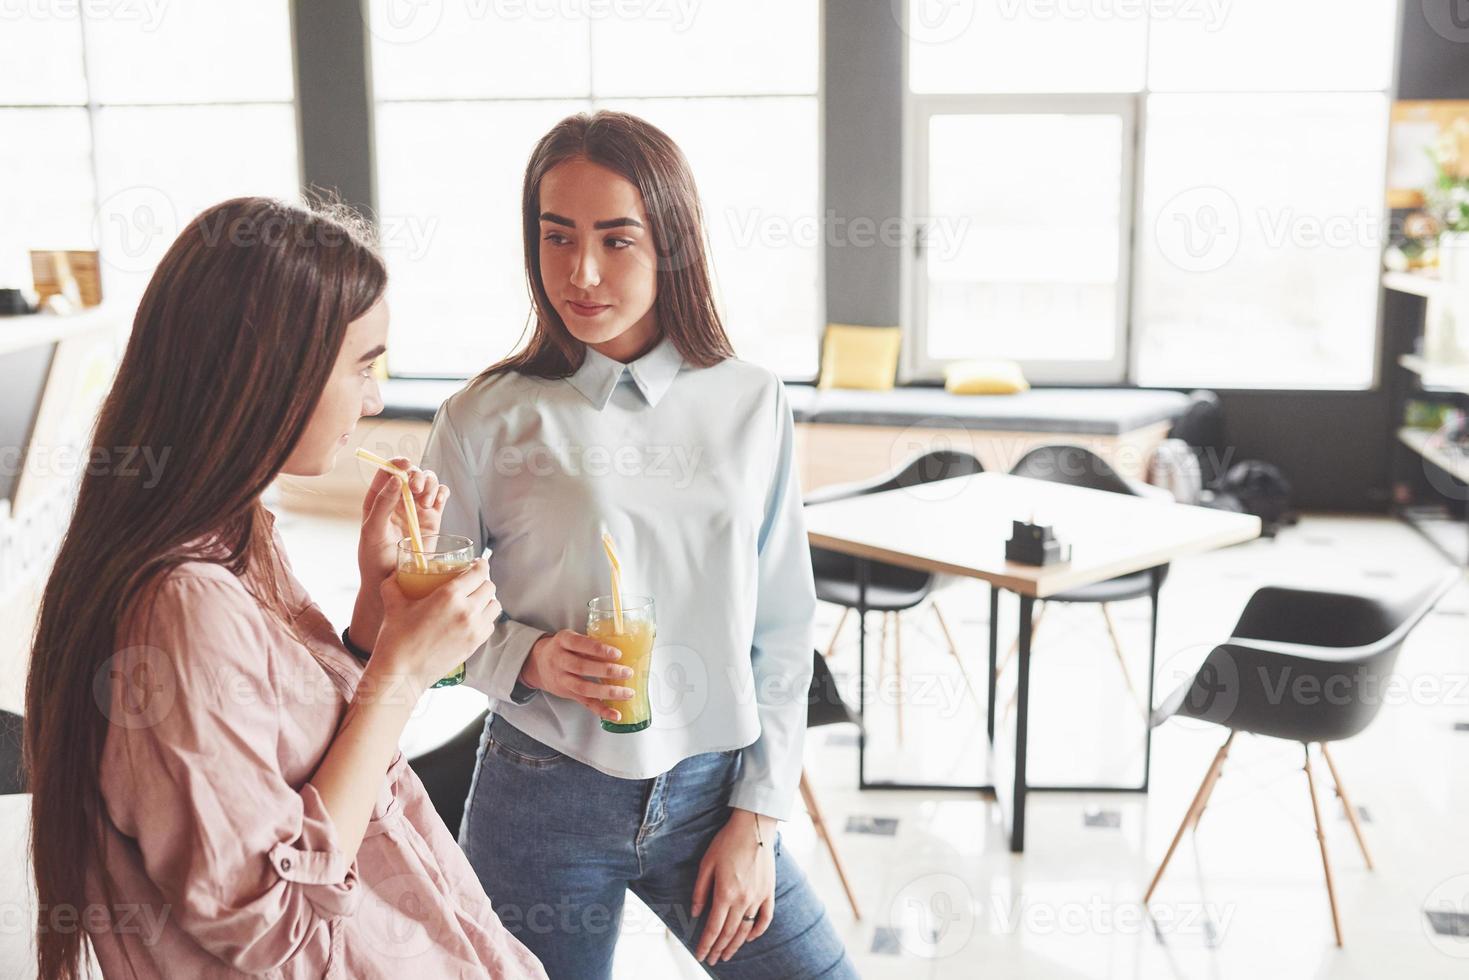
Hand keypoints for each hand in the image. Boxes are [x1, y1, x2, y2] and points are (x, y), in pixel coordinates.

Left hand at [359, 457, 448, 588]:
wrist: (394, 582)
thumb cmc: (375, 559)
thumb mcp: (372, 531)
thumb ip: (382, 504)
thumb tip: (395, 479)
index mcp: (379, 499)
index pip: (388, 472)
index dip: (397, 463)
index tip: (405, 463)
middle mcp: (398, 500)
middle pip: (412, 474)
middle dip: (416, 475)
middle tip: (416, 488)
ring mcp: (417, 508)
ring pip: (428, 482)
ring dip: (430, 485)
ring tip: (425, 503)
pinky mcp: (433, 517)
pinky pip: (441, 495)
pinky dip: (442, 493)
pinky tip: (436, 503)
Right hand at [367, 557, 498, 692]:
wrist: (402, 675)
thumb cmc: (395, 639)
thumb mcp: (393, 605)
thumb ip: (393, 585)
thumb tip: (394, 574)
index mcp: (450, 595)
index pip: (478, 573)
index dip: (481, 565)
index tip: (478, 563)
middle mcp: (467, 611)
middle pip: (489, 587)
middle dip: (483, 581)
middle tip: (473, 581)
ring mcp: (474, 630)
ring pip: (494, 606)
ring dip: (487, 600)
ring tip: (475, 599)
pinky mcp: (475, 645)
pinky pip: (490, 625)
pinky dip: (485, 618)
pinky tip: (473, 619)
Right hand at [518, 630, 631, 723]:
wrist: (538, 664)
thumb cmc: (563, 648)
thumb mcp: (570, 637)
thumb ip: (589, 641)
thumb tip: (622, 645)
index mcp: (562, 641)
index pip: (579, 644)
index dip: (598, 649)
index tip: (617, 653)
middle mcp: (560, 661)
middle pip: (582, 667)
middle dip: (607, 671)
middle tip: (627, 672)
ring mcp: (563, 680)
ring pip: (584, 688)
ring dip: (608, 692)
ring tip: (627, 692)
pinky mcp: (568, 694)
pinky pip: (586, 703)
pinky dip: (602, 710)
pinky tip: (615, 714)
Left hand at [691, 809, 775, 964]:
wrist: (754, 826)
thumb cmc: (726, 842)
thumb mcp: (706, 864)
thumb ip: (700, 891)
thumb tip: (695, 913)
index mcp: (725, 893)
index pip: (713, 928)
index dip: (706, 944)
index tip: (701, 956)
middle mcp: (743, 899)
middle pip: (729, 932)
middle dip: (718, 949)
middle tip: (711, 959)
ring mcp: (758, 897)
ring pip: (745, 929)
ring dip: (735, 945)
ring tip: (727, 955)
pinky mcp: (769, 892)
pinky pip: (765, 918)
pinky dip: (757, 931)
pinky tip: (749, 937)